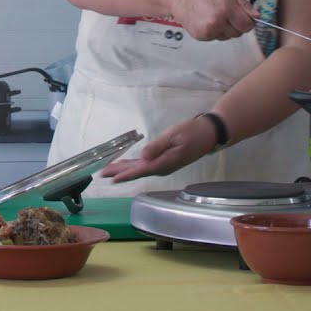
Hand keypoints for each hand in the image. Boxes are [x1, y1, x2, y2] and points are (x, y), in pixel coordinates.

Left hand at [99, 116, 215, 183]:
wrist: (208, 134)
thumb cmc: (192, 132)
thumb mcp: (174, 136)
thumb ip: (158, 146)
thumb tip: (143, 157)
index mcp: (163, 163)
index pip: (140, 170)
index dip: (125, 174)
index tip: (111, 177)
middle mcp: (162, 167)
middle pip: (137, 171)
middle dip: (119, 173)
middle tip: (102, 174)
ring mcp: (163, 165)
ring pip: (140, 169)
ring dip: (124, 170)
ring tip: (109, 171)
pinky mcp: (165, 161)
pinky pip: (146, 165)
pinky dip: (134, 166)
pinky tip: (126, 165)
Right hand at [166, 0, 256, 40]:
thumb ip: (244, 4)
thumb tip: (257, 17)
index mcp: (227, 8)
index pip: (247, 25)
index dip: (247, 21)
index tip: (242, 16)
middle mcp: (218, 21)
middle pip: (238, 33)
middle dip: (236, 25)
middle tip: (226, 13)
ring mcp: (208, 31)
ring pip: (227, 37)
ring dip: (225, 29)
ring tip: (214, 15)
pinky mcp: (200, 36)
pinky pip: (215, 37)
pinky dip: (214, 31)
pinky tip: (206, 20)